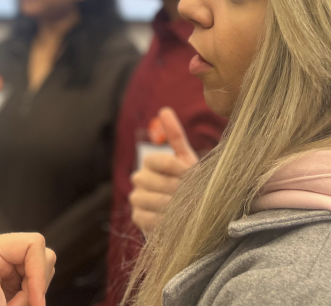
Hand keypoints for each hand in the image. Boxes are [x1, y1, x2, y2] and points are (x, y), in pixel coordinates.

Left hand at [0, 233, 55, 305]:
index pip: (32, 244)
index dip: (39, 272)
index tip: (36, 301)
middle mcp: (1, 251)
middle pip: (42, 257)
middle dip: (36, 286)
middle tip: (15, 305)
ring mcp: (11, 265)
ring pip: (44, 271)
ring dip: (34, 294)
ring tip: (12, 305)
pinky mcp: (17, 278)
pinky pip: (40, 283)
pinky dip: (33, 298)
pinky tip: (15, 304)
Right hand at [129, 107, 197, 235]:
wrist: (186, 210)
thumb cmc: (187, 182)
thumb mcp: (185, 159)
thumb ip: (176, 136)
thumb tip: (164, 110)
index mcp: (150, 161)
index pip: (162, 161)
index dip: (181, 171)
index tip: (194, 178)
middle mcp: (139, 178)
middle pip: (156, 181)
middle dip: (178, 190)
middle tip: (193, 196)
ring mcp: (136, 198)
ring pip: (151, 200)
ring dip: (172, 206)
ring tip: (186, 208)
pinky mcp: (137, 217)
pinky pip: (147, 218)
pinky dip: (163, 219)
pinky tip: (175, 219)